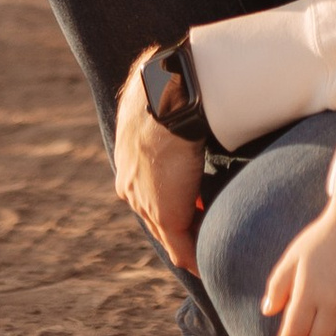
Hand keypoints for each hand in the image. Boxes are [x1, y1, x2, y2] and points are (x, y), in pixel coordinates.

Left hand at [112, 56, 204, 273]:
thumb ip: (166, 97)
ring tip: (206, 252)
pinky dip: (193, 258)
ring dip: (187, 243)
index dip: (170, 197)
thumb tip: (178, 69)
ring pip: (167, 233)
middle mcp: (130, 183)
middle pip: (154, 214)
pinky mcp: (165, 214)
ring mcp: (145, 202)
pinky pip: (180, 246)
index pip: (147, 187)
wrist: (167, 98)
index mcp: (128, 158)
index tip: (191, 204)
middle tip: (199, 234)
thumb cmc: (166, 86)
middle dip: (176, 224)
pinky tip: (206, 265)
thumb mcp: (158, 93)